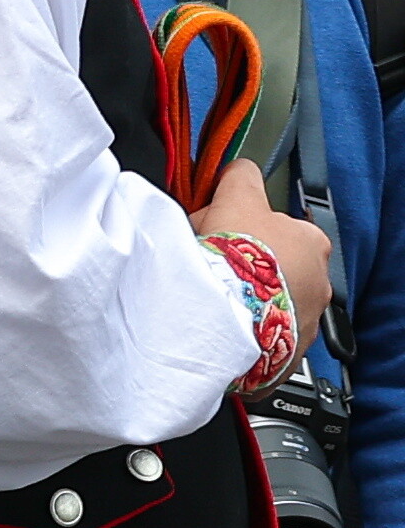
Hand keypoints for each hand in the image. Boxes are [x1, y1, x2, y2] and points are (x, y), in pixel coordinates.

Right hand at [199, 157, 335, 344]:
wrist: (221, 322)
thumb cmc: (234, 261)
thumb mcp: (236, 200)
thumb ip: (240, 179)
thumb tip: (238, 168)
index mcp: (311, 241)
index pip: (276, 230)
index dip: (241, 232)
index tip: (216, 239)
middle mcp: (318, 283)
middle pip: (274, 271)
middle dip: (246, 271)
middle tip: (209, 275)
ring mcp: (303, 323)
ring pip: (267, 308)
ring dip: (244, 306)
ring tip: (212, 309)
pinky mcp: (284, 358)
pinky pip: (260, 343)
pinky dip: (242, 338)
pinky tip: (219, 333)